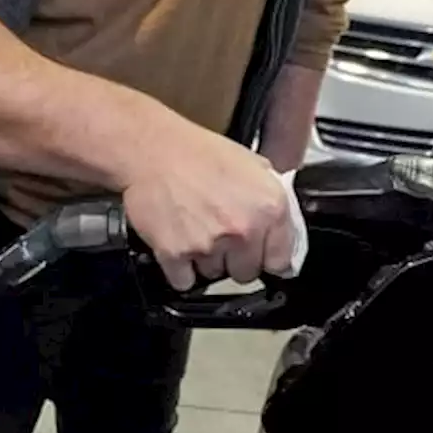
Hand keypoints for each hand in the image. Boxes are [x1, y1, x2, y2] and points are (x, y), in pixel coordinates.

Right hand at [120, 113, 295, 289]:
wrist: (152, 150)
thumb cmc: (198, 152)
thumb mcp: (252, 165)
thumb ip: (270, 200)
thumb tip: (280, 229)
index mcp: (270, 207)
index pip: (280, 262)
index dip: (266, 258)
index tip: (258, 256)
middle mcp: (243, 229)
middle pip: (246, 274)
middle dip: (234, 260)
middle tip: (218, 237)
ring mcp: (209, 244)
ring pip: (213, 276)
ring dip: (205, 262)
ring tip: (194, 232)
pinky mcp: (176, 254)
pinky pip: (184, 282)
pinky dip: (180, 271)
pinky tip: (178, 246)